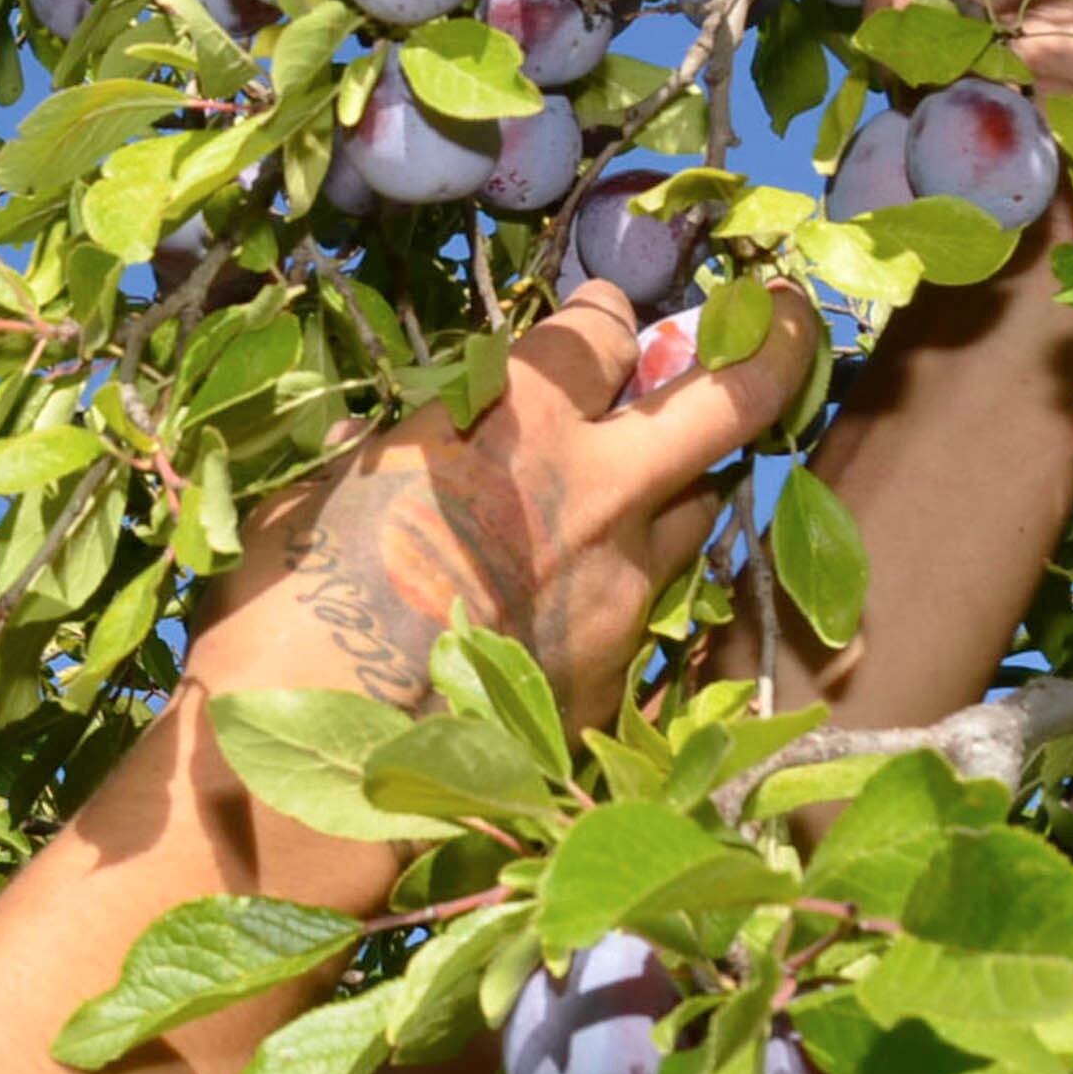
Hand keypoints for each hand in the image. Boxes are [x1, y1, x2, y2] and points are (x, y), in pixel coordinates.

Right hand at [195, 281, 819, 726]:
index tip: (600, 314)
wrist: (330, 760)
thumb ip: (393, 455)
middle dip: (770, 347)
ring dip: (679, 484)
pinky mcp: (626, 670)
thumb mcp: (329, 494)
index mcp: (517, 418)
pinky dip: (622, 589)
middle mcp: (600, 488)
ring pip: (700, 505)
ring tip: (645, 486)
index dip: (602, 313)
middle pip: (728, 397)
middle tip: (782, 322)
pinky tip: (574, 604)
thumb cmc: (290, 606)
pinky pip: (648, 607)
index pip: (600, 329)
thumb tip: (392, 442)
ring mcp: (627, 585)